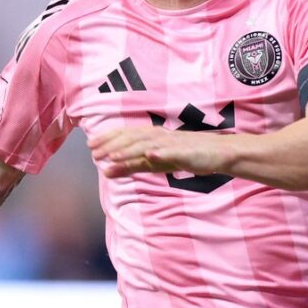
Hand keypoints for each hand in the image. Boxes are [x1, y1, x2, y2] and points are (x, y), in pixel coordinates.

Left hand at [88, 125, 226, 178]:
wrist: (216, 153)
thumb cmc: (183, 155)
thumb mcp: (153, 163)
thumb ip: (131, 166)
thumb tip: (105, 172)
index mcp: (151, 136)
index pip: (125, 135)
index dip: (107, 139)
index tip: (90, 145)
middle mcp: (158, 137)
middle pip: (132, 139)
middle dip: (113, 145)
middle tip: (95, 153)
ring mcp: (172, 143)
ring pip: (148, 145)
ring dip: (130, 150)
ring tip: (114, 157)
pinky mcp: (185, 152)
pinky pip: (171, 152)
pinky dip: (160, 152)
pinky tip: (149, 155)